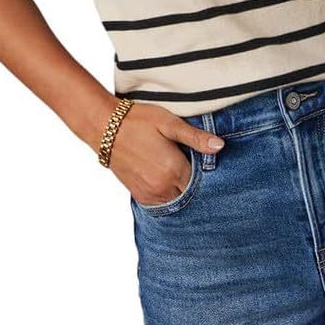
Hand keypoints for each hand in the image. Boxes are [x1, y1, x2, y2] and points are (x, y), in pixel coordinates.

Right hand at [107, 101, 224, 205]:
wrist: (104, 127)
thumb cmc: (138, 120)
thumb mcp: (169, 123)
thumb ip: (195, 138)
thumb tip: (220, 147)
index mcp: (173, 170)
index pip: (202, 181)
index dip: (206, 171)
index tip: (206, 161)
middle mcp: (162, 187)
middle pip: (190, 193)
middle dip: (195, 183)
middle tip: (193, 164)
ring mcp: (149, 194)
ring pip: (176, 200)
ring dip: (181, 190)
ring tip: (180, 171)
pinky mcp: (139, 195)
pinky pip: (161, 203)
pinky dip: (168, 195)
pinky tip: (169, 180)